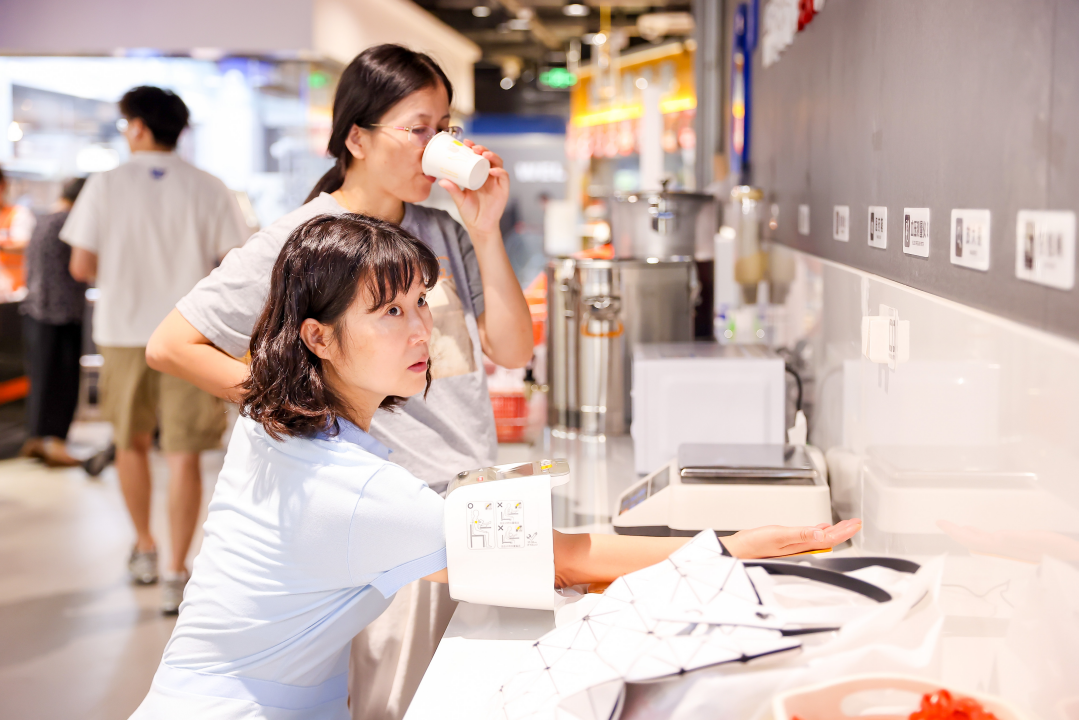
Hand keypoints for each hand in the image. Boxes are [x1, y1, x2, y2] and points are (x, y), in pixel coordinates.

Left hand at [438, 140, 509, 240]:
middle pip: (489, 157)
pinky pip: (504, 176)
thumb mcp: (459, 198)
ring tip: (484, 154)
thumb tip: (441, 180)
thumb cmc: (470, 212)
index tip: (466, 142)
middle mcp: (488, 176)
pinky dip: (499, 171)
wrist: (479, 226)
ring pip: (498, 163)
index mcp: (477, 175)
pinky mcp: (503, 189)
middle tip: (474, 147)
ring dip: (492, 156)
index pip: (477, 157)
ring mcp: (496, 181)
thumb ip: (452, 189)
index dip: (473, 148)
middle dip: (483, 149)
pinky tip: (492, 170)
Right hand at [721, 518, 861, 558]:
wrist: (737, 550)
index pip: (830, 539)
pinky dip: (818, 531)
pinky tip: (820, 528)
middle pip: (828, 539)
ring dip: (833, 531)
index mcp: (802, 545)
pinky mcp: (786, 542)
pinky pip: (809, 537)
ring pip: (820, 538)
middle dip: (843, 530)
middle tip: (855, 523)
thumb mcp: (778, 535)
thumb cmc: (754, 545)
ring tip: (844, 525)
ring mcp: (794, 545)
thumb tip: (821, 533)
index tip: (856, 524)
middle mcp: (800, 547)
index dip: (844, 531)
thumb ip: (800, 534)